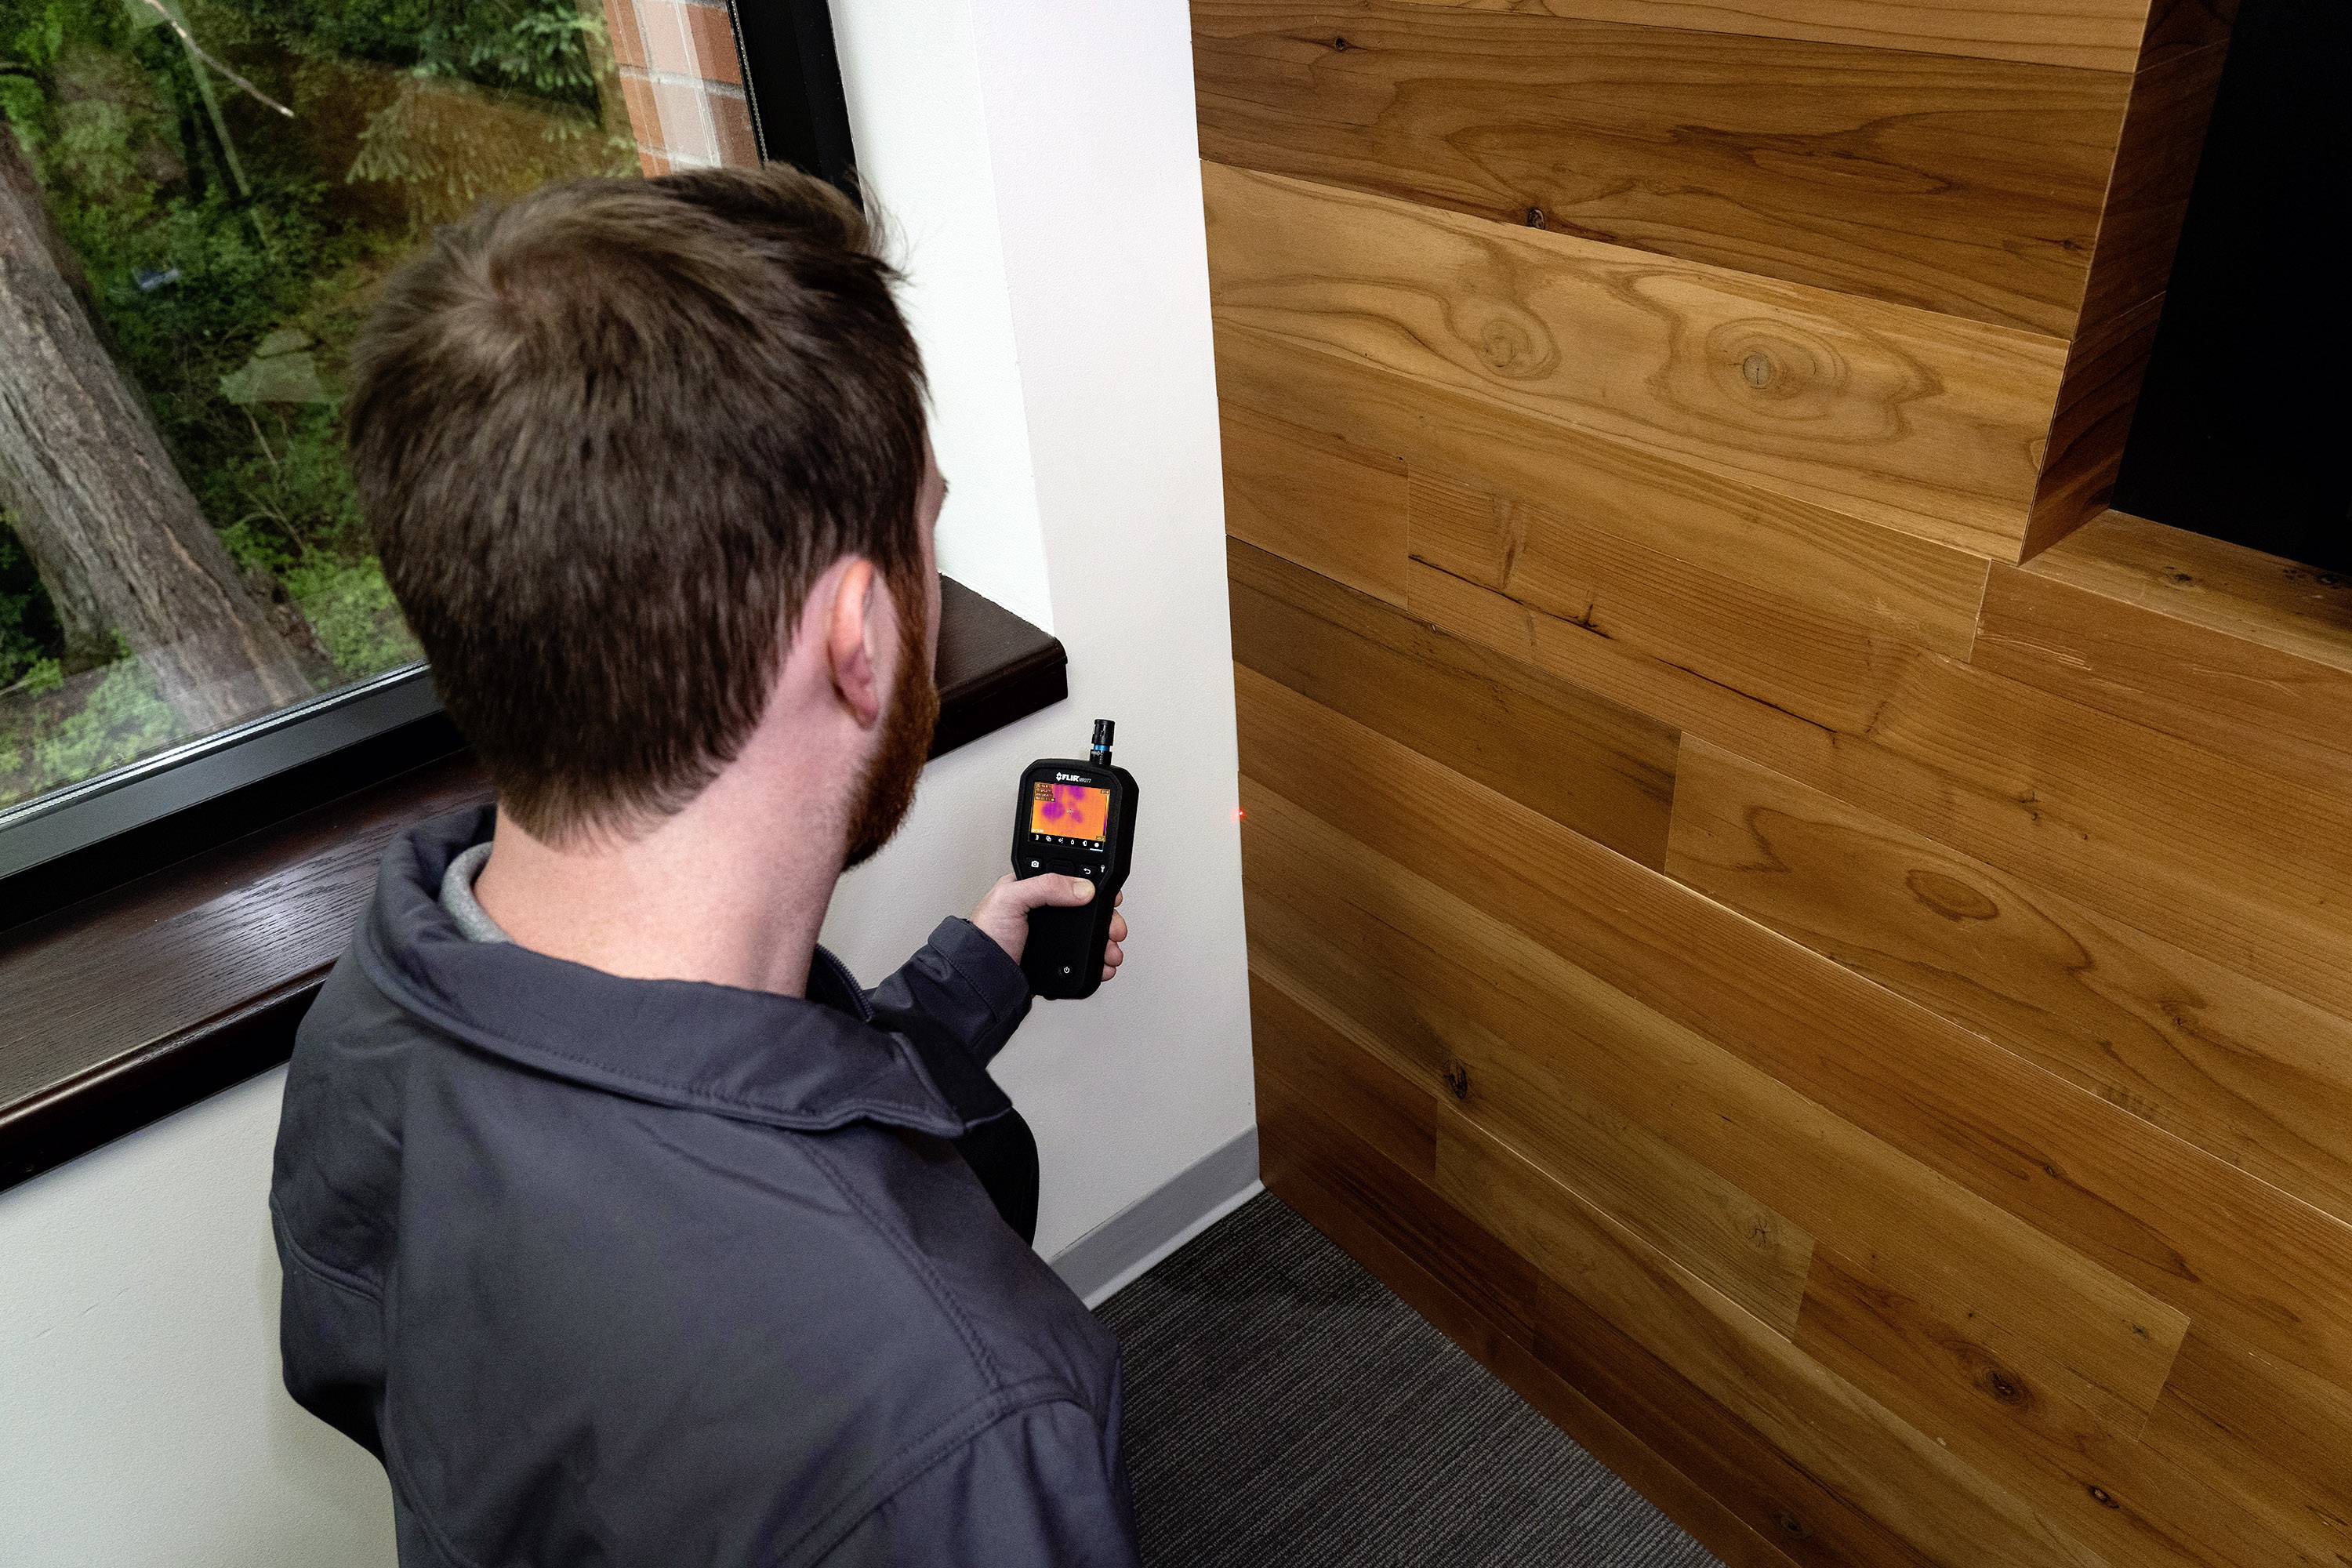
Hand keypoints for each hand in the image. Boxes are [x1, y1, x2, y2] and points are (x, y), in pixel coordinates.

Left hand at [970, 874, 1127, 982]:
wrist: (981, 978)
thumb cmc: (985, 935)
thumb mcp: (1011, 899)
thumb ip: (1046, 886)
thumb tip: (1082, 888)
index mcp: (1035, 888)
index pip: (1073, 879)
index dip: (1095, 885)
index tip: (1111, 895)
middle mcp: (1047, 911)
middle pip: (1089, 909)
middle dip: (1107, 919)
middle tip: (1114, 929)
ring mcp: (1054, 936)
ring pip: (1091, 935)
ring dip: (1107, 943)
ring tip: (1111, 952)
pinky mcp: (1057, 959)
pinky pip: (1085, 958)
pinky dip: (1098, 962)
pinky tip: (1102, 965)